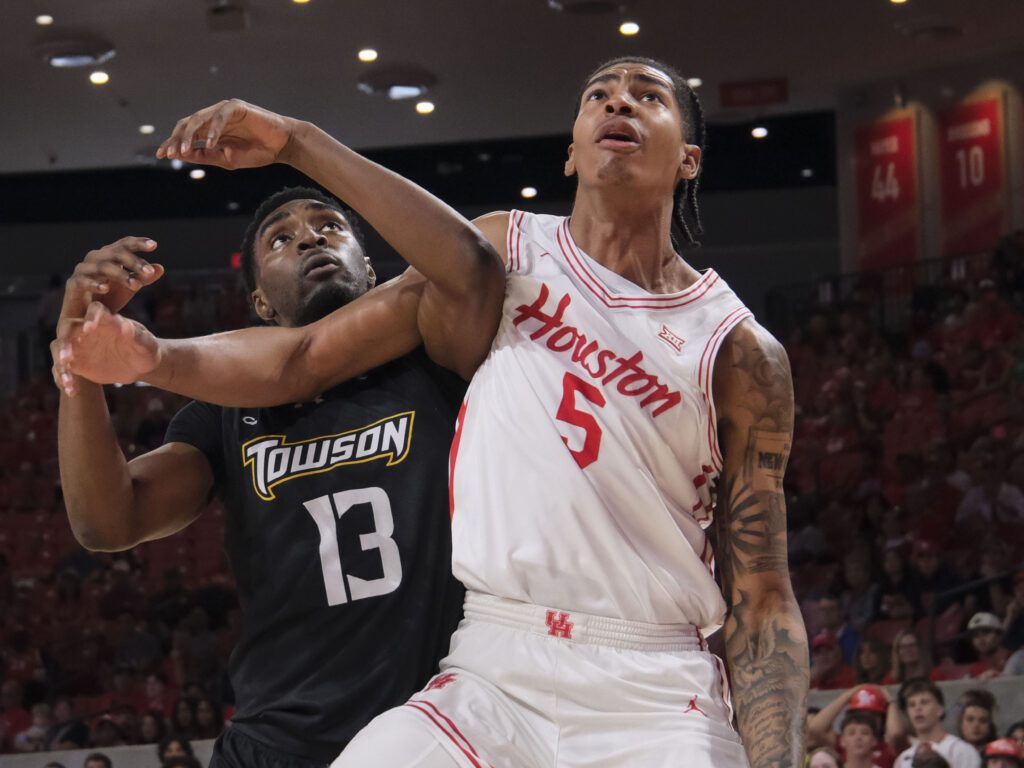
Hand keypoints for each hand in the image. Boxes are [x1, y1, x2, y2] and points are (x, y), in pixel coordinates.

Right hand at [52, 302, 159, 395]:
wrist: (139, 366)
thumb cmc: (146, 350)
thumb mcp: (147, 345)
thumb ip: (138, 336)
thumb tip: (126, 325)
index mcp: (107, 319)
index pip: (95, 310)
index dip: (90, 317)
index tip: (88, 329)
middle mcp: (88, 329)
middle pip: (68, 328)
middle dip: (65, 342)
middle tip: (67, 358)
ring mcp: (79, 345)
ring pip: (60, 348)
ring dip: (60, 362)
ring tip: (69, 381)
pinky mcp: (76, 362)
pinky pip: (63, 368)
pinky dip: (63, 378)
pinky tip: (71, 391)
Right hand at [60, 236, 162, 318]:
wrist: (87, 315)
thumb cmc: (109, 297)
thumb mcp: (129, 287)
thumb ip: (143, 277)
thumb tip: (160, 267)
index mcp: (109, 256)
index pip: (124, 245)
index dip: (137, 243)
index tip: (154, 245)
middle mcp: (95, 258)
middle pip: (115, 253)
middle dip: (133, 261)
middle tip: (149, 272)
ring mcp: (83, 269)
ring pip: (102, 266)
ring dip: (120, 274)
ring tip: (136, 285)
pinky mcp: (73, 284)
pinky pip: (83, 281)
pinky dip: (94, 284)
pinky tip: (106, 288)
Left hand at [157, 99, 296, 168]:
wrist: (282, 146)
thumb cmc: (258, 152)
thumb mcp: (227, 159)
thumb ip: (206, 156)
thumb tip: (182, 156)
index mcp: (211, 129)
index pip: (186, 133)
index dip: (173, 143)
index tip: (161, 155)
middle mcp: (214, 117)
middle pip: (187, 124)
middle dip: (176, 139)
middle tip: (170, 153)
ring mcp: (224, 110)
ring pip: (199, 119)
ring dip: (189, 135)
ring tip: (183, 151)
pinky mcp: (237, 106)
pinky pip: (219, 117)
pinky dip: (212, 130)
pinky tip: (209, 144)